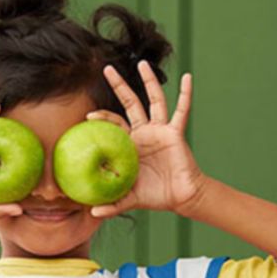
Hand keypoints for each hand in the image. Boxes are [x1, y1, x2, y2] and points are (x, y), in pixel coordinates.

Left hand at [86, 61, 207, 217]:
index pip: (112, 123)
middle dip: (119, 85)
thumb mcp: (129, 199)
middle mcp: (143, 131)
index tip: (87, 116)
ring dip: (149, 81)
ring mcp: (160, 129)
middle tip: (106, 68)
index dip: (101, 118)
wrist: (180, 197)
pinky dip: (186, 94)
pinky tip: (188, 77)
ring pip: (153, 100)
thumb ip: (111, 205)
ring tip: (142, 62)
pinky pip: (182, 110)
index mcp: (128, 143)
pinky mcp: (175, 132)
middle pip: (129, 102)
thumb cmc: (153, 194)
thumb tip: (91, 215)